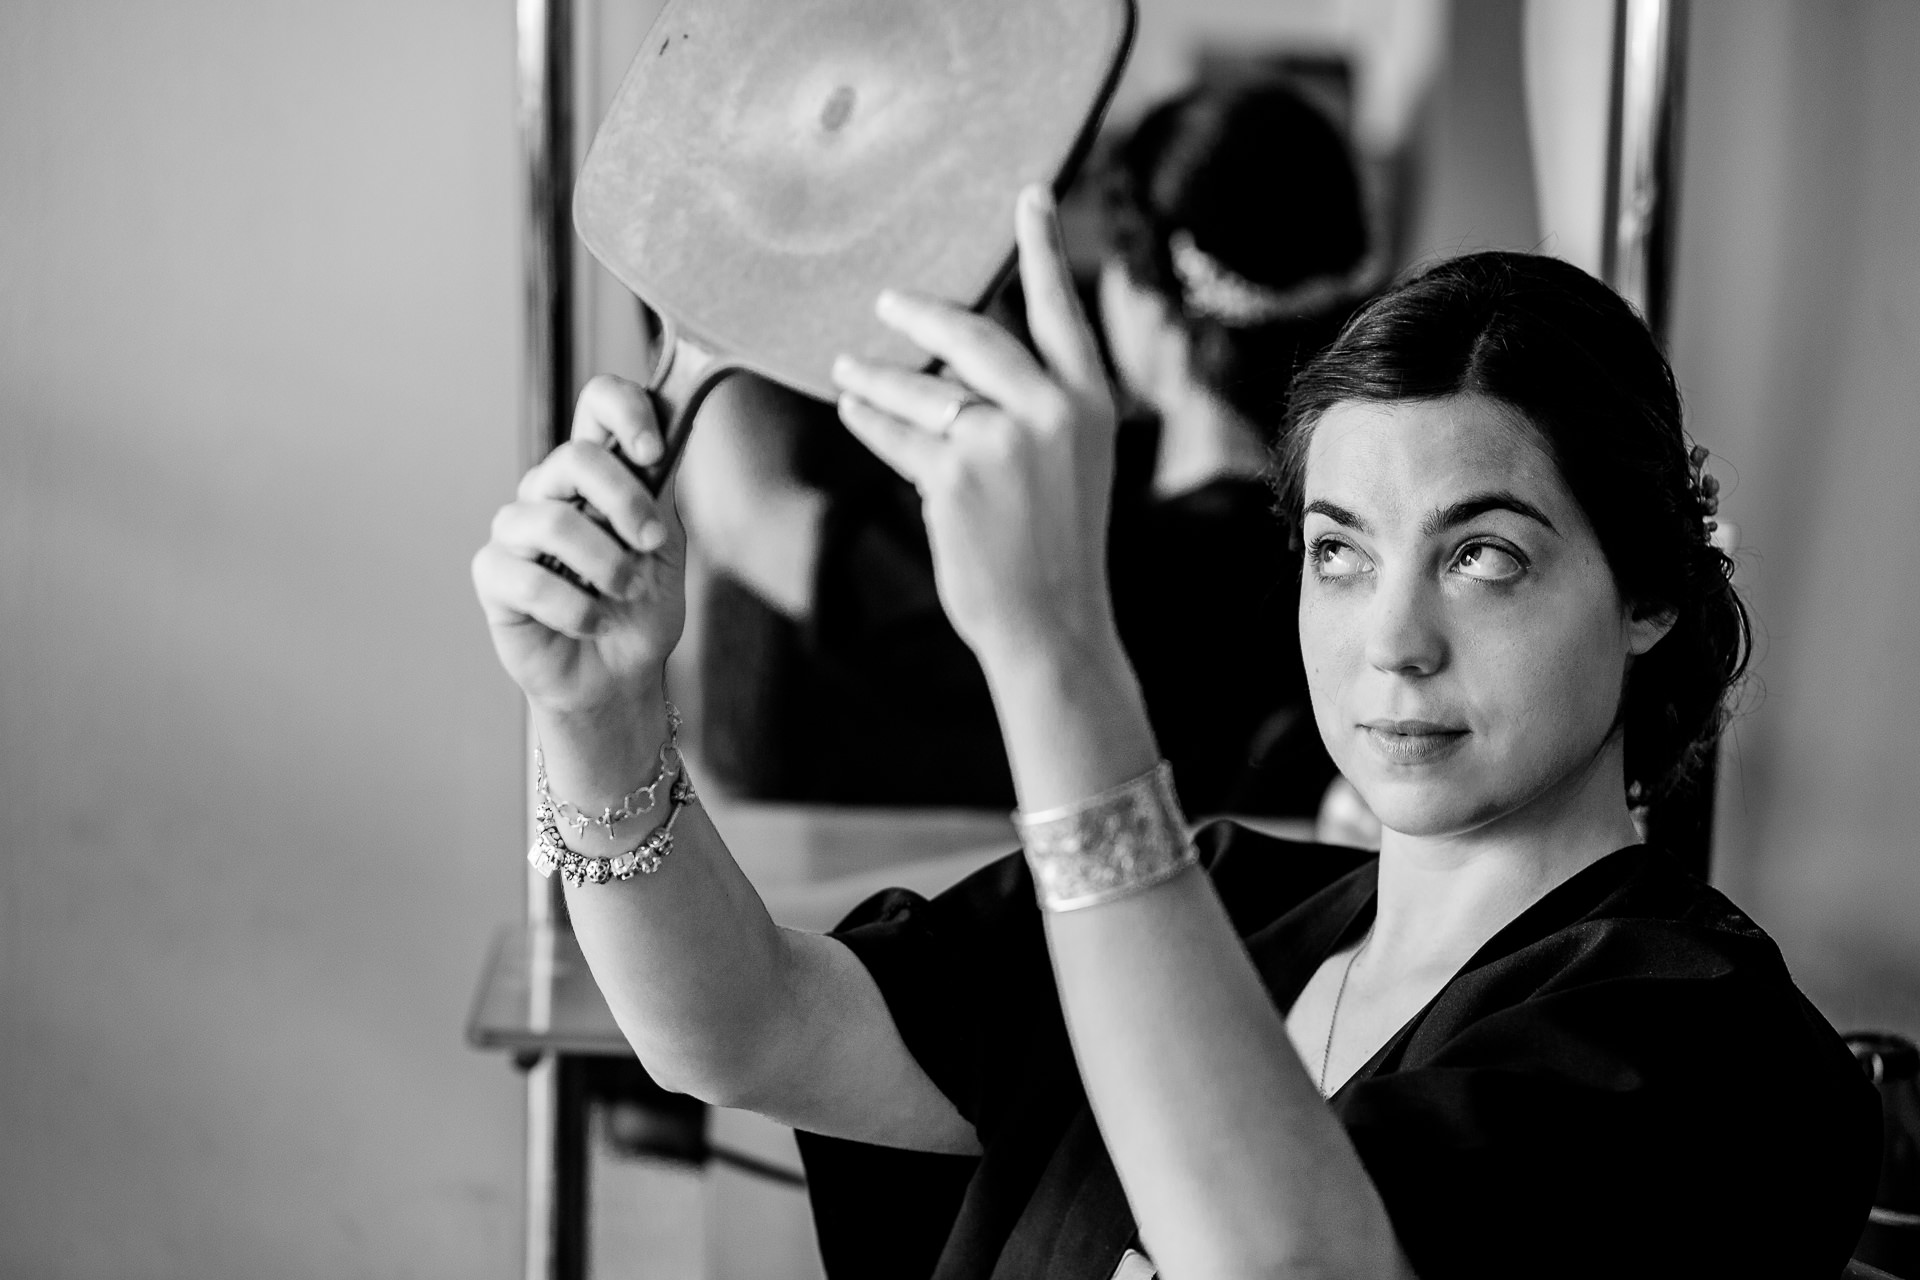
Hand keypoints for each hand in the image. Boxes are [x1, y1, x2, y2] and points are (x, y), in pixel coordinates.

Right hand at [470, 375, 686, 721]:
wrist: (618, 676)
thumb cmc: (639, 608)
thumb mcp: (665, 546)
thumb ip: (659, 492)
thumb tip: (670, 436)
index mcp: (596, 473)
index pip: (597, 404)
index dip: (624, 411)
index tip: (653, 451)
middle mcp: (550, 491)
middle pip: (575, 456)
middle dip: (625, 501)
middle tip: (650, 543)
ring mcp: (516, 530)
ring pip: (552, 521)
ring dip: (606, 565)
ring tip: (625, 595)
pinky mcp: (493, 575)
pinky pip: (528, 578)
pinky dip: (575, 609)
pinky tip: (593, 624)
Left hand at [831, 186, 1119, 667]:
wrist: (1052, 624)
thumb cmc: (1053, 546)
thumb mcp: (1068, 464)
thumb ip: (1031, 407)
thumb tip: (956, 362)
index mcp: (1090, 404)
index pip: (1060, 311)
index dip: (1042, 250)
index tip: (1030, 195)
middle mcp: (1054, 412)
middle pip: (974, 335)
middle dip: (923, 314)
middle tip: (886, 302)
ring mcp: (1003, 442)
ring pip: (923, 389)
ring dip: (877, 378)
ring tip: (848, 371)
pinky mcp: (954, 475)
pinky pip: (897, 433)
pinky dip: (871, 421)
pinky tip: (854, 411)